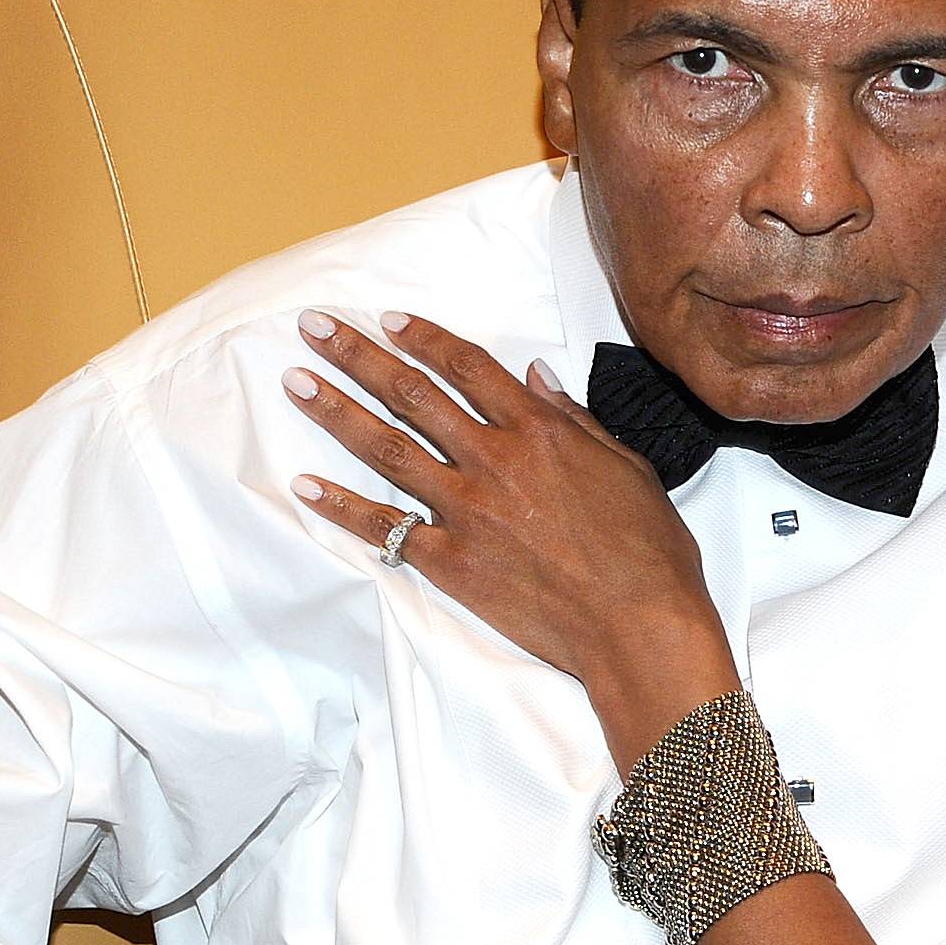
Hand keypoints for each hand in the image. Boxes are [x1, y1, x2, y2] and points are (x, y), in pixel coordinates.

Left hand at [286, 311, 739, 762]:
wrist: (638, 624)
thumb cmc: (649, 549)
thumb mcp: (627, 468)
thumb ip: (575, 420)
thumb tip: (536, 377)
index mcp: (540, 432)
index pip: (468, 367)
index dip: (424, 338)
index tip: (388, 320)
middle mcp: (494, 460)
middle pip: (414, 394)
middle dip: (359, 355)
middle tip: (315, 326)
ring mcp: (467, 510)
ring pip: (387, 448)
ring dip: (336, 411)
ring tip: (296, 382)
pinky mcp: (451, 562)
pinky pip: (384, 529)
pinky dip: (342, 507)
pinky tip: (305, 486)